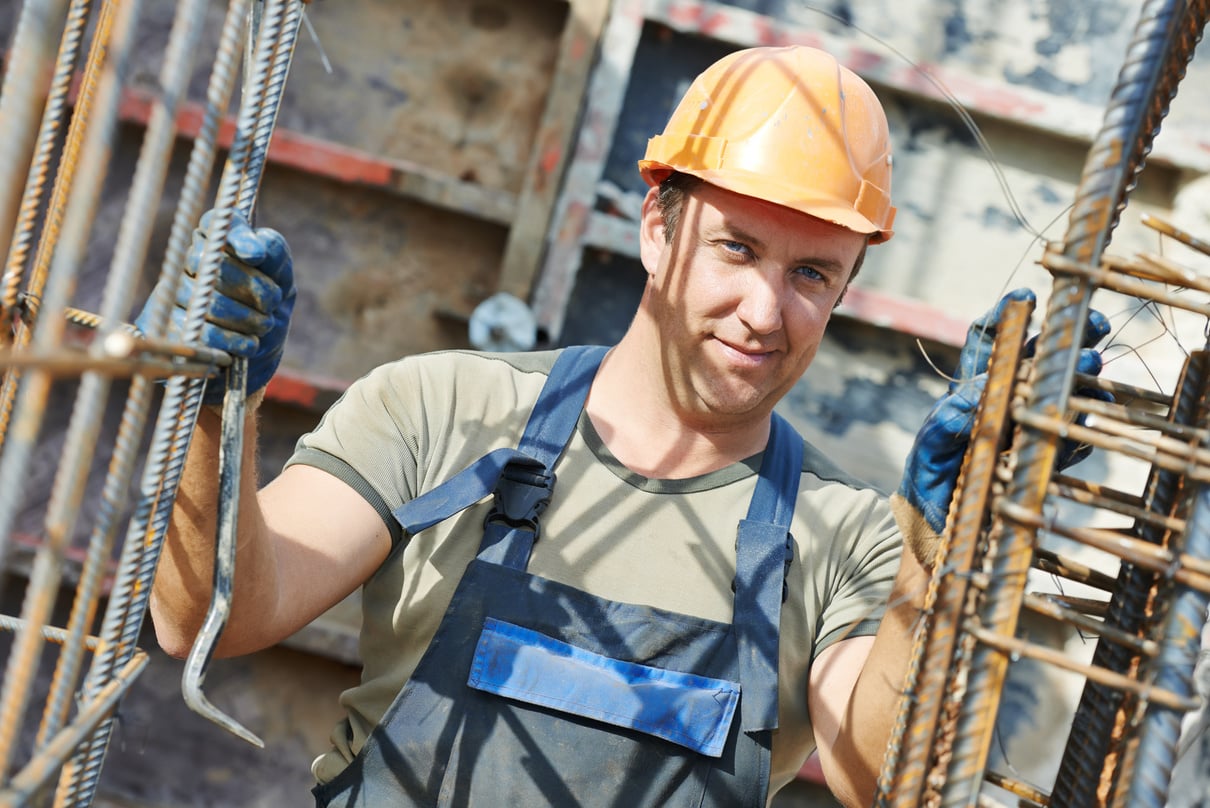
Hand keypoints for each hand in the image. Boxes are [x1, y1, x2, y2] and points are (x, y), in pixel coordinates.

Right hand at [136, 210, 294, 404]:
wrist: (254, 357)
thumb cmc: (267, 308)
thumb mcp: (280, 278)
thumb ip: (273, 253)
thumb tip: (254, 249)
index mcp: (215, 241)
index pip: (217, 223)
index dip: (237, 237)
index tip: (257, 255)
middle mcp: (188, 263)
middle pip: (217, 266)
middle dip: (255, 288)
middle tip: (272, 303)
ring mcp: (173, 295)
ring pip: (211, 303)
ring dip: (249, 319)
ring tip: (263, 325)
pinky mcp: (168, 329)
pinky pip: (203, 334)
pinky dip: (236, 341)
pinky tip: (249, 344)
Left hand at [891, 288, 1110, 567]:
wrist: (941, 521)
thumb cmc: (929, 472)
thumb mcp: (928, 445)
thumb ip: (944, 423)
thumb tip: (970, 400)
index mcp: (975, 385)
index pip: (990, 340)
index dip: (1006, 315)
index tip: (1025, 298)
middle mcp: (1008, 399)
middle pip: (1041, 357)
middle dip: (1069, 335)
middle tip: (1095, 322)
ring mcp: (1029, 425)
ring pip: (1063, 392)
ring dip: (1081, 376)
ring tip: (1093, 364)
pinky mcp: (1043, 455)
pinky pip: (1069, 438)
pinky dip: (1079, 427)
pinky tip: (1085, 417)